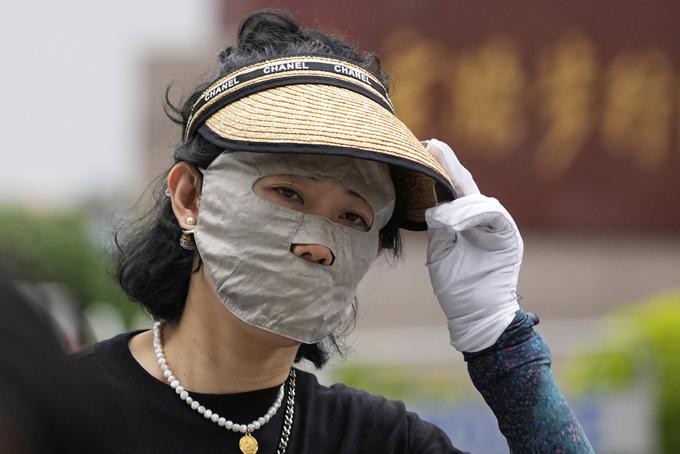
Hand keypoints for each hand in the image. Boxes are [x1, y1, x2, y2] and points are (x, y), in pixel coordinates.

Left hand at [424, 139, 521, 352]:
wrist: (478, 316)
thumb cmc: (458, 287)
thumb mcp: (441, 251)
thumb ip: (440, 225)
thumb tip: (434, 204)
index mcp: (468, 222)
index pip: (455, 189)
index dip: (443, 168)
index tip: (426, 146)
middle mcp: (485, 220)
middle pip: (468, 186)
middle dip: (451, 166)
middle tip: (433, 146)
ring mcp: (499, 227)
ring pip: (479, 199)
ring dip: (457, 202)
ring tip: (441, 212)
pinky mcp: (508, 237)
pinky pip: (492, 214)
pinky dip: (472, 215)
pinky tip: (455, 220)